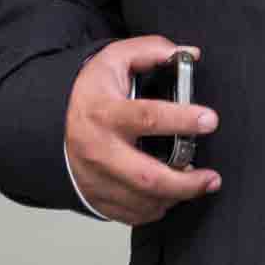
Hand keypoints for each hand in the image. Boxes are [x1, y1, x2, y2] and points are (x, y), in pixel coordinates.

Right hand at [64, 36, 220, 224]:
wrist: (52, 122)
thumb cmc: (91, 91)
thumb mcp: (115, 59)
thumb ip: (152, 49)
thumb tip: (189, 53)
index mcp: (105, 113)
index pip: (147, 117)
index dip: (182, 119)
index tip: (210, 120)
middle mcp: (99, 150)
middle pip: (148, 177)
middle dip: (186, 183)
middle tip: (213, 177)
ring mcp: (96, 179)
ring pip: (143, 201)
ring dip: (175, 197)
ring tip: (197, 184)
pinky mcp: (97, 198)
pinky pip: (132, 214)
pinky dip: (156, 209)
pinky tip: (170, 195)